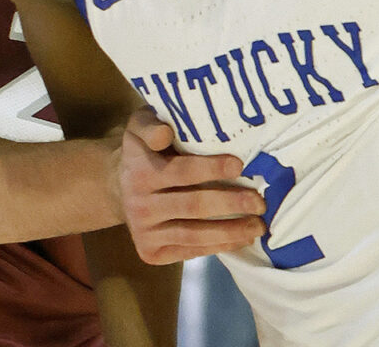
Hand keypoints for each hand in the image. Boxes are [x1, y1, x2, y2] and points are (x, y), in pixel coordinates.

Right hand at [116, 108, 266, 264]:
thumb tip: (165, 133)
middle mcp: (139, 205)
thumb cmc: (144, 150)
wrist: (118, 187)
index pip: (181, 172)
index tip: (240, 165)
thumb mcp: (140, 126)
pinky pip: (189, 251)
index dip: (211, 168)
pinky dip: (217, 246)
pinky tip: (241, 239)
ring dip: (230, 231)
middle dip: (231, 203)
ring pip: (193, 234)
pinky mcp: (150, 252)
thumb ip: (150, 125)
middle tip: (260, 201)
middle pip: (193, 205)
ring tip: (259, 226)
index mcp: (140, 172)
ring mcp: (144, 232)